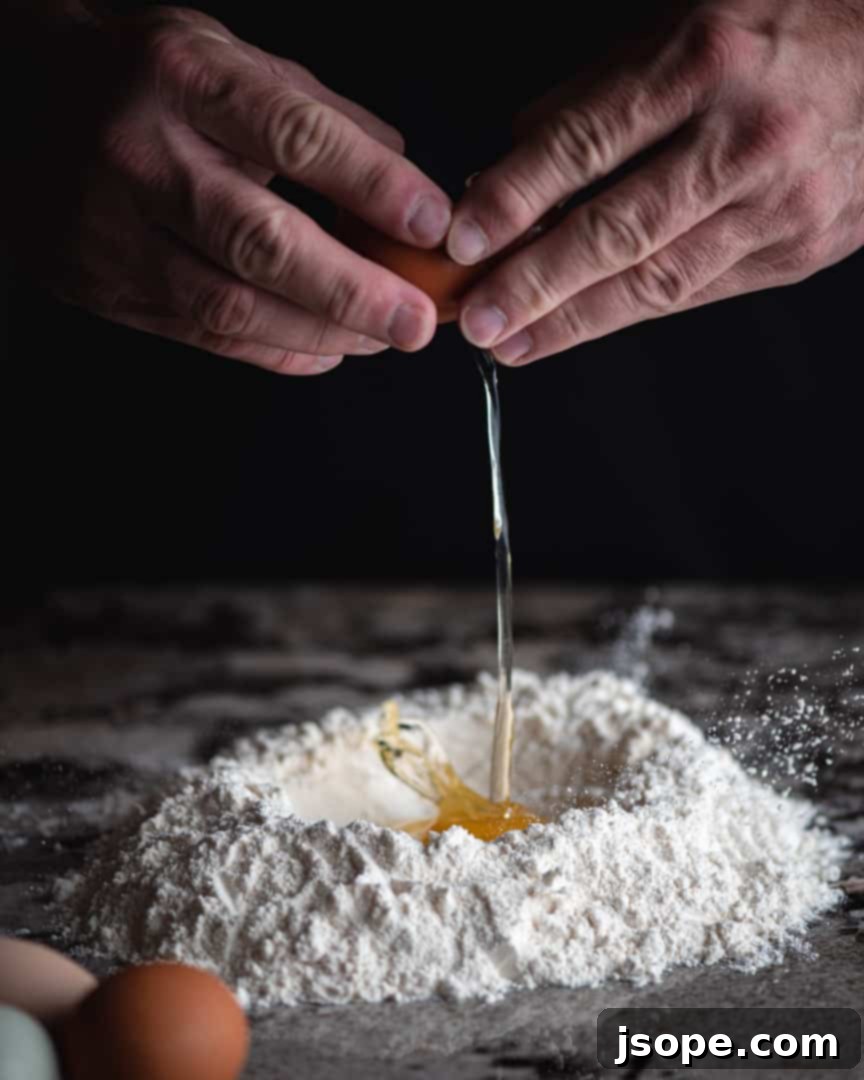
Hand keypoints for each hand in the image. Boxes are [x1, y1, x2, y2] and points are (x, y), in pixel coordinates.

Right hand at [10, 6, 451, 373]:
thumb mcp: (222, 57)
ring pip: (230, 305)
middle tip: (417, 322)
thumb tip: (401, 169)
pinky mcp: (108, 288)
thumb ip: (312, 110)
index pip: (294, 137)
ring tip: (382, 337)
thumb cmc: (135, 78)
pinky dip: (277, 350)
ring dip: (321, 331)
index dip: (371, 187)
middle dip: (352, 291)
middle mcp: (143, 158)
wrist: (18, 105)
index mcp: (182, 81)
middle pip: (260, 241)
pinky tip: (326, 350)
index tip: (433, 225)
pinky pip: (205, 336)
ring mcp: (116, 232)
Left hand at [448, 0, 863, 364]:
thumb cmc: (793, 30)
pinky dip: (630, 313)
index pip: (586, 142)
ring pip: (657, 279)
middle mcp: (744, 137)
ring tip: (512, 341)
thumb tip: (515, 156)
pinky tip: (579, 326)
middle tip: (477, 319)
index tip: (464, 239)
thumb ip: (600, 94)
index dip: (516, 198)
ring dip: (573, 318)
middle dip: (535, 282)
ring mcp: (778, 204)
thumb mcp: (690, 23)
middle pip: (618, 229)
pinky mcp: (796, 252)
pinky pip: (698, 291)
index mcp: (707, 61)